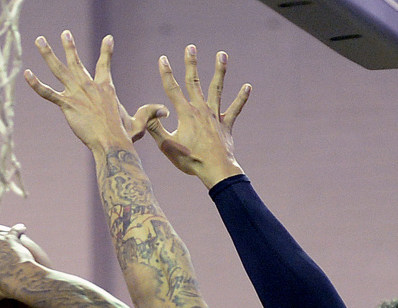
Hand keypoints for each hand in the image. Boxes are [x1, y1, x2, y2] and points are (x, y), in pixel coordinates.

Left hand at [24, 31, 166, 150]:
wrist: (112, 143)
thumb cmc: (125, 135)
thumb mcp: (140, 121)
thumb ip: (150, 113)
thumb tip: (165, 110)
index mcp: (106, 88)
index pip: (106, 64)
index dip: (107, 51)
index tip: (108, 38)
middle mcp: (89, 86)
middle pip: (76, 61)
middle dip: (69, 46)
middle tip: (64, 33)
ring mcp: (76, 94)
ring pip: (59, 69)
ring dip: (47, 54)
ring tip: (39, 40)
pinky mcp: (67, 105)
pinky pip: (48, 93)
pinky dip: (36, 84)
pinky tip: (26, 74)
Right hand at [146, 46, 249, 188]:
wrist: (215, 170)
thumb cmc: (190, 160)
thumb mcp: (166, 146)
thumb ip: (154, 127)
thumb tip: (149, 111)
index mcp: (185, 114)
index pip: (172, 89)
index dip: (166, 73)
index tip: (163, 58)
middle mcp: (201, 110)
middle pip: (194, 82)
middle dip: (191, 63)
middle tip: (191, 47)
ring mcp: (215, 116)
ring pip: (217, 89)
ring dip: (219, 71)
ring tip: (222, 54)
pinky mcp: (226, 125)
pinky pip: (235, 109)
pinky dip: (241, 98)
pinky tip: (248, 86)